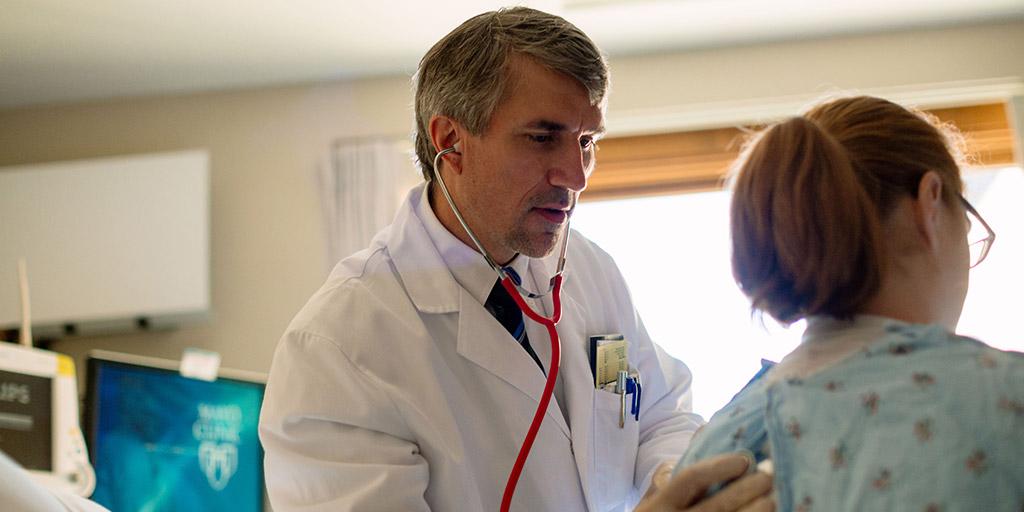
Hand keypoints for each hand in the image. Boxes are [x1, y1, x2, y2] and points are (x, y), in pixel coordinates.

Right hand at [635, 453, 772, 511]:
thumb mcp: (658, 492)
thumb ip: (678, 467)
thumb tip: (706, 429)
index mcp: (661, 503)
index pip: (691, 479)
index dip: (718, 467)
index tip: (743, 460)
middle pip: (718, 506)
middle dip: (746, 490)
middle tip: (768, 475)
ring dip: (755, 511)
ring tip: (773, 498)